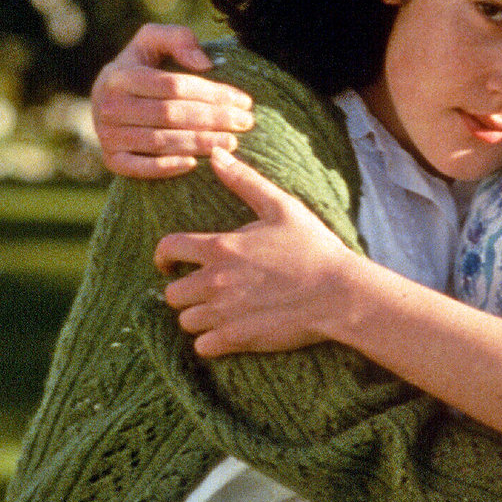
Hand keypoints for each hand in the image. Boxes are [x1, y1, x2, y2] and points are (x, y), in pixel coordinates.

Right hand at [92, 24, 253, 177]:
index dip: (212, 94)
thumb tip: (204, 64)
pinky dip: (167, 167)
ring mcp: (107, 135)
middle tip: (245, 123)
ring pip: (160, 141)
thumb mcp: (153, 40)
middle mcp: (109, 105)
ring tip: (232, 143)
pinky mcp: (110, 159)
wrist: (106, 99)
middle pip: (170, 114)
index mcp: (120, 75)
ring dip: (199, 143)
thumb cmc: (140, 66)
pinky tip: (195, 164)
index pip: (174, 86)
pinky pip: (139, 167)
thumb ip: (177, 38)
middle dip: (214, 119)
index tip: (244, 101)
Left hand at [155, 149, 362, 354]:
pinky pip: (202, 347)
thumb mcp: (281, 207)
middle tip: (202, 291)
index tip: (170, 263)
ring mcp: (224, 313)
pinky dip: (210, 342)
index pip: (168, 249)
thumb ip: (245, 181)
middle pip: (172, 293)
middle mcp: (215, 281)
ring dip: (197, 317)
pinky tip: (227, 333)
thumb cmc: (313, 247)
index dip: (163, 256)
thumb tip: (216, 154)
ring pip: (185, 321)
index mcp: (221, 247)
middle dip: (183, 291)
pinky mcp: (237, 339)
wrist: (338, 293)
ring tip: (217, 313)